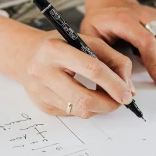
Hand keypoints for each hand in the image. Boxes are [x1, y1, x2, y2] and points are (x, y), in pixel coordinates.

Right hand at [14, 30, 134, 117]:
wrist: (27, 54)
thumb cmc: (61, 46)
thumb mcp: (86, 41)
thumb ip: (112, 59)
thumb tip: (128, 88)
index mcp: (55, 49)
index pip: (93, 70)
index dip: (114, 84)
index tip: (127, 94)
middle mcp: (43, 71)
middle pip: (84, 99)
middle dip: (109, 104)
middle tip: (120, 101)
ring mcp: (39, 91)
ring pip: (80, 111)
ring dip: (99, 107)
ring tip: (103, 97)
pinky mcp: (41, 105)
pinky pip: (71, 113)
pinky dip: (85, 108)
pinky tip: (84, 95)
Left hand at [81, 0, 155, 88]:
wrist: (110, 0)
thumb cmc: (100, 20)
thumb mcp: (90, 35)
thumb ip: (99, 56)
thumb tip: (110, 82)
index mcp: (125, 20)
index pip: (147, 42)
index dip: (155, 64)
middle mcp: (145, 15)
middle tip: (145, 64)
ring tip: (153, 56)